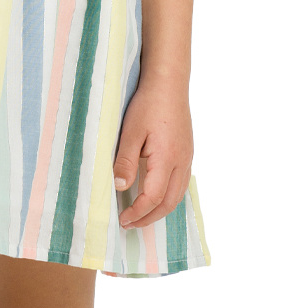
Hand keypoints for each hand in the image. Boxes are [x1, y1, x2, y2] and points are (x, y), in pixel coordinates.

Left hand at [112, 77, 193, 229]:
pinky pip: (181, 183)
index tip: (122, 218)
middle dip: (149, 218)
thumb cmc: (148, 104)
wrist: (169, 83)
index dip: (138, 212)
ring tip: (141, 214)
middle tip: (129, 223)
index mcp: (167, 159)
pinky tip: (156, 194)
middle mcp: (182, 162)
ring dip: (160, 209)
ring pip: (178, 195)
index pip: (154, 198)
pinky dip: (168, 196)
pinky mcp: (187, 152)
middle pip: (169, 203)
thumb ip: (125, 161)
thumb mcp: (131, 131)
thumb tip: (120, 188)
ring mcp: (187, 157)